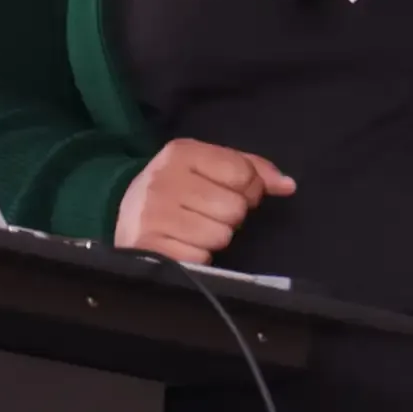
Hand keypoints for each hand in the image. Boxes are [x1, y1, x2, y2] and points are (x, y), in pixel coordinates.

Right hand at [114, 138, 295, 264]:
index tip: (233, 192)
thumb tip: (289, 185)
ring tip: (194, 228)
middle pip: (235, 208)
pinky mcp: (148, 247)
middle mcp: (165, 180)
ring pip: (220, 236)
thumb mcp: (209, 166)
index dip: (249, 188)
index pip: (242, 173)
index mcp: (182, 153)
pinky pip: (200, 258)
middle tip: (208, 213)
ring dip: (214, 237)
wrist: (124, 212)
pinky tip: (182, 243)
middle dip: (230, 215)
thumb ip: (252, 169)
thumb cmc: (179, 187)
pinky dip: (197, 256)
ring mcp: (153, 214)